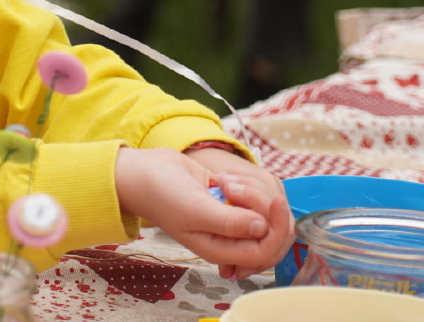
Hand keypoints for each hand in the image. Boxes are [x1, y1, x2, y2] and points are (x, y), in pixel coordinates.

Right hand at [113, 148, 292, 278]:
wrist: (146, 173)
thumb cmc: (163, 194)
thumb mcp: (194, 210)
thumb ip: (229, 223)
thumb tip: (262, 228)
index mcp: (221, 250)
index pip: (266, 251)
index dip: (277, 229)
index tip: (275, 201)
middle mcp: (230, 238)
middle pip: (272, 230)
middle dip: (263, 204)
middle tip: (234, 188)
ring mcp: (232, 218)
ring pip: (267, 208)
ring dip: (251, 187)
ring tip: (223, 181)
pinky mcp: (233, 200)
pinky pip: (257, 192)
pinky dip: (246, 180)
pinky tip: (224, 177)